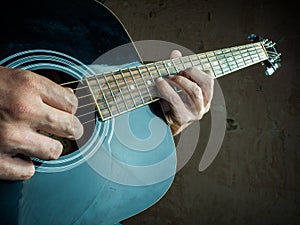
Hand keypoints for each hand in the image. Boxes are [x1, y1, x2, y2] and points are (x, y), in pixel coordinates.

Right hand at [0, 66, 82, 180]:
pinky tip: (18, 155)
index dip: (71, 109)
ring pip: (54, 151)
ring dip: (48, 148)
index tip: (67, 112)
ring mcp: (9, 136)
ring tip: (36, 141)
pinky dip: (25, 165)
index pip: (72, 103)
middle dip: (72, 130)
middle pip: (71, 128)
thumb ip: (43, 89)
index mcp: (28, 85)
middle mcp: (22, 110)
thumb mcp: (15, 77)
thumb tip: (70, 100)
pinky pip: (27, 171)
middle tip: (67, 130)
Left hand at [156, 50, 213, 135]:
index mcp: (205, 95)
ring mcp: (196, 112)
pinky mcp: (183, 118)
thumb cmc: (168, 103)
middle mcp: (204, 104)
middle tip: (175, 71)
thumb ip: (176, 68)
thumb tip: (175, 53)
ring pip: (194, 90)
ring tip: (165, 77)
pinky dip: (166, 88)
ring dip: (178, 80)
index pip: (209, 76)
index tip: (181, 67)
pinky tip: (159, 83)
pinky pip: (176, 99)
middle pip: (206, 81)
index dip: (195, 68)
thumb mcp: (174, 84)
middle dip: (189, 71)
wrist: (158, 125)